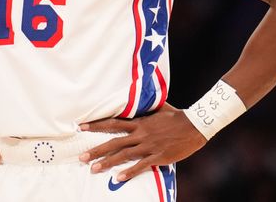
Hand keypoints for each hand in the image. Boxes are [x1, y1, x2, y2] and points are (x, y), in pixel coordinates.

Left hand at [79, 103, 205, 180]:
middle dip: (96, 150)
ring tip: (93, 169)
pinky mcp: (158, 156)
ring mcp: (149, 146)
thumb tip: (140, 98)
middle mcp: (141, 134)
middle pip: (114, 142)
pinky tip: (118, 178)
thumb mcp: (160, 108)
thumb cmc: (177, 117)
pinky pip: (141, 165)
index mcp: (140, 123)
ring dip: (107, 162)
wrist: (195, 125)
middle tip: (81, 157)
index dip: (97, 125)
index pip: (113, 123)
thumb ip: (147, 108)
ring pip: (124, 155)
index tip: (81, 127)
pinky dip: (129, 172)